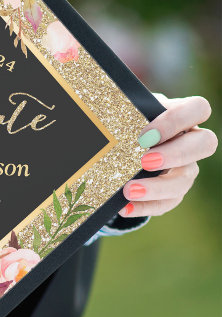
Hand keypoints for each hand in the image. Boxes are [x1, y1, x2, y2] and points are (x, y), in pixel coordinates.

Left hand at [119, 94, 216, 217]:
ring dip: (157, 187)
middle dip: (175, 154)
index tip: (146, 134)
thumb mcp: (127, 112)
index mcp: (181, 115)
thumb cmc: (127, 121)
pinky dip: (144, 207)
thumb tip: (110, 108)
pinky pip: (166, 203)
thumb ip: (127, 110)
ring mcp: (185, 168)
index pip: (198, 108)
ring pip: (185, 180)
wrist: (122, 144)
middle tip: (144, 161)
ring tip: (128, 190)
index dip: (176, 120)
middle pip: (206, 144)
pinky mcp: (173, 192)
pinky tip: (124, 208)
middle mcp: (190, 141)